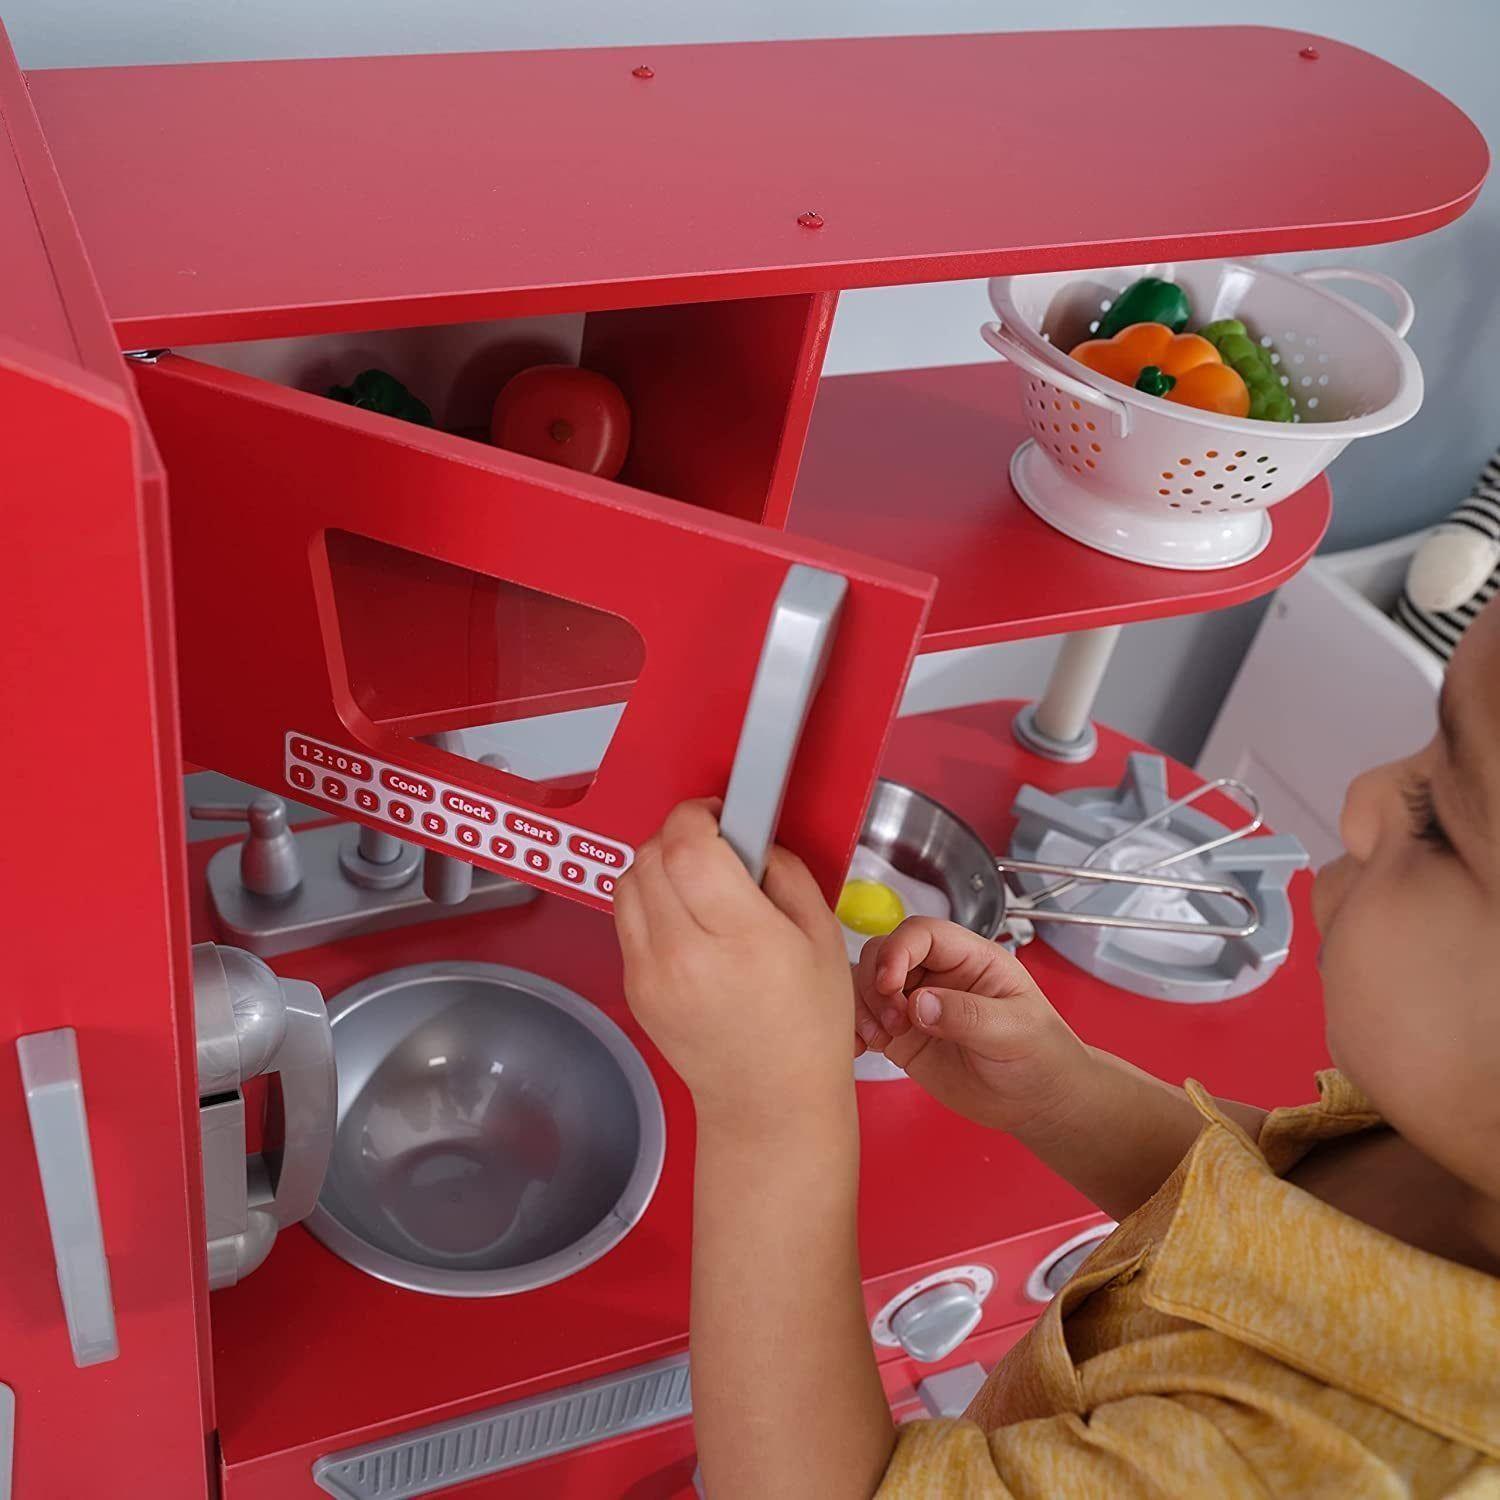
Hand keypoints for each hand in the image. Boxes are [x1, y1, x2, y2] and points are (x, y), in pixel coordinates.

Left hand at [614, 801, 855, 1132]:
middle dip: (679, 837)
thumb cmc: (808, 1026)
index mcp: (741, 937)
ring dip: (658, 866)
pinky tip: (686, 922)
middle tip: (714, 847)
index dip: (697, 815)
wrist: (769, 1103)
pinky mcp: (633, 989)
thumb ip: (785, 873)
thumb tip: (752, 837)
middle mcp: (684, 954)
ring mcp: (650, 974)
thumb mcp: (822, 936)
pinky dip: (650, 904)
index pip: (686, 845)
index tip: (719, 814)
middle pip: (650, 855)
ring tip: (697, 883)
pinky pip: (626, 920)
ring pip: (627, 881)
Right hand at [853, 918, 1090, 1133]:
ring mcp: (916, 1004)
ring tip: (880, 1039)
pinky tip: (861, 1048)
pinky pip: (865, 1019)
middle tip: (893, 1021)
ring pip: (868, 983)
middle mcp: (938, 974)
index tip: (890, 984)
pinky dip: (855, 1029)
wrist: (1036, 1103)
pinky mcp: (902, 1035)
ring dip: (863, 1006)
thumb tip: (918, 1004)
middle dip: (877, 982)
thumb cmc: (1040, 1056)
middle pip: (885, 952)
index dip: (898, 950)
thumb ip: (967, 1015)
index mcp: (970, 958)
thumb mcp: (1014, 1031)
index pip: (922, 933)